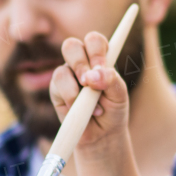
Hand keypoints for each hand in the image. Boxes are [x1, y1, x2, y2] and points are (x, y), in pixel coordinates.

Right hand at [50, 31, 130, 154]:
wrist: (102, 133)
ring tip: (91, 103)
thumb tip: (92, 76)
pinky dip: (71, 99)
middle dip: (81, 63)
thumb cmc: (113, 109)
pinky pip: (57, 87)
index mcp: (99, 57)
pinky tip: (82, 110)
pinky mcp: (56, 90)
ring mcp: (66, 75)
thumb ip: (110, 80)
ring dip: (76, 87)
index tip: (101, 67)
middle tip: (89, 82)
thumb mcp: (119, 94)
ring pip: (62, 68)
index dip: (96, 50)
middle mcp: (81, 62)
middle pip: (71, 46)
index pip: (94, 41)